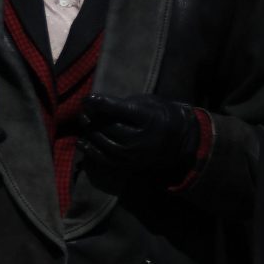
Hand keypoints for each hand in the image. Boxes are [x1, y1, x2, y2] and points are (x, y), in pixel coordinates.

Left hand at [79, 93, 201, 185]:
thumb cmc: (161, 115)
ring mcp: (134, 154)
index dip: (100, 103)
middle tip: (84, 110)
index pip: (119, 110)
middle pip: (107, 127)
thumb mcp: (149, 103)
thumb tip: (94, 104)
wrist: (181, 141)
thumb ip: (124, 104)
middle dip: (92, 117)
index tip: (86, 98)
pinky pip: (103, 159)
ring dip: (89, 131)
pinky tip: (82, 141)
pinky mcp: (128, 165)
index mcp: (150, 119)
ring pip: (103, 142)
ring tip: (84, 121)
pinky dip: (90, 150)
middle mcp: (141, 139)